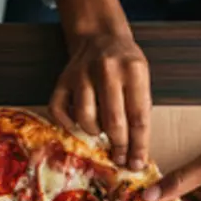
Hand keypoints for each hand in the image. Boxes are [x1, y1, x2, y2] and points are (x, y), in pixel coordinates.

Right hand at [50, 32, 150, 168]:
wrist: (100, 36)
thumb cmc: (124, 64)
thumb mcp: (141, 79)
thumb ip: (139, 109)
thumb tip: (136, 152)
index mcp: (133, 69)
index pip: (138, 117)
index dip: (138, 145)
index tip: (136, 163)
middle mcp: (107, 70)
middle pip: (113, 121)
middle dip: (118, 145)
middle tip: (119, 157)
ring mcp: (81, 74)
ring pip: (85, 119)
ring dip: (94, 132)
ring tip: (100, 131)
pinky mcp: (62, 80)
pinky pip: (59, 112)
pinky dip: (67, 124)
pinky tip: (77, 123)